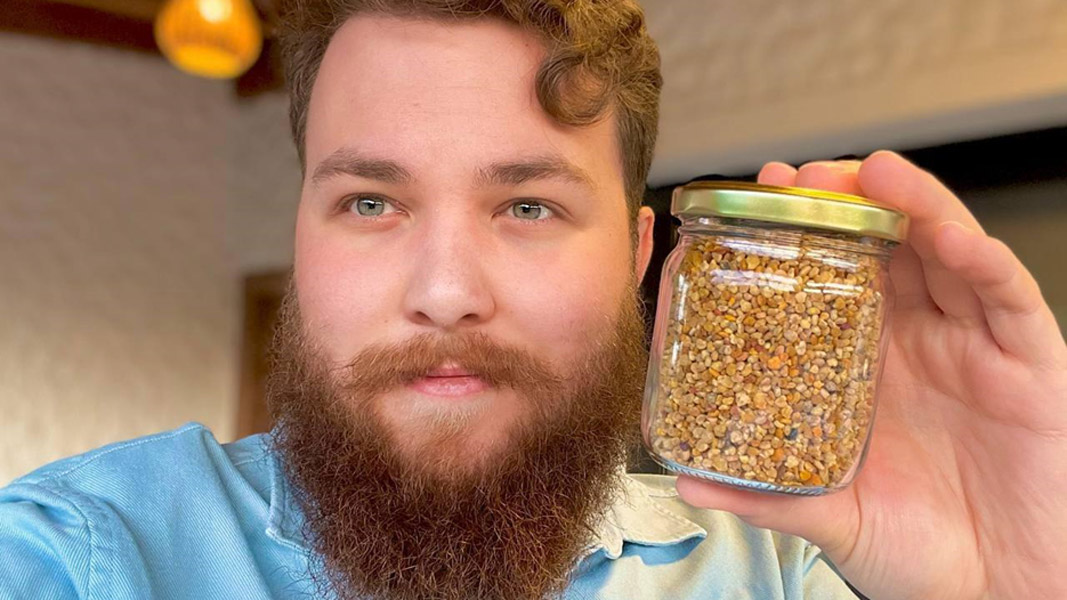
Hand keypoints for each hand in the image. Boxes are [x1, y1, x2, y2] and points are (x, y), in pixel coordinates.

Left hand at [673, 151, 1066, 599]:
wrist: (999, 589)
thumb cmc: (922, 548)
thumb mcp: (832, 518)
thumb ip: (767, 498)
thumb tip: (690, 481)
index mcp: (865, 362)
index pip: (830, 277)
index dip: (795, 236)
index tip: (750, 205)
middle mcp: (917, 339)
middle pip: (884, 244)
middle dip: (843, 201)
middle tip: (798, 178)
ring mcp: (972, 343)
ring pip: (946, 249)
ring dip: (911, 203)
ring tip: (870, 174)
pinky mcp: (1026, 360)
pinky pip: (1007, 295)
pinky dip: (982, 259)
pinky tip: (950, 236)